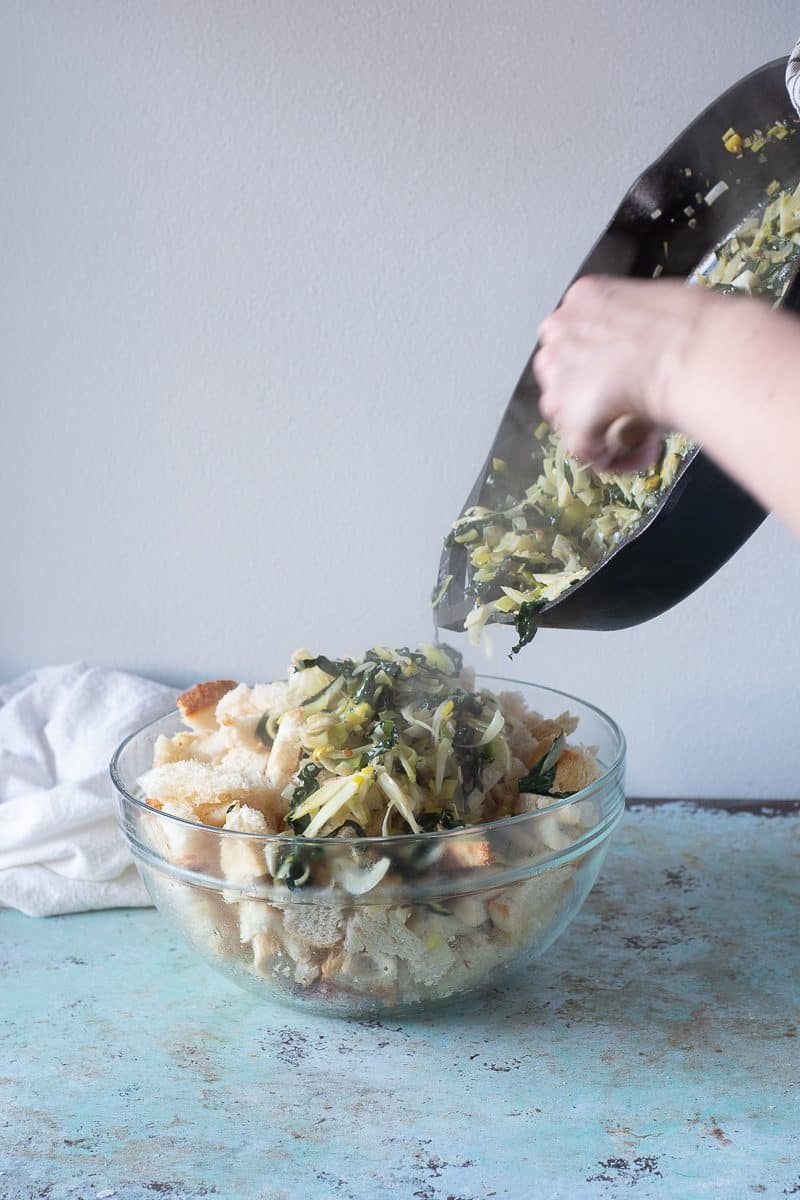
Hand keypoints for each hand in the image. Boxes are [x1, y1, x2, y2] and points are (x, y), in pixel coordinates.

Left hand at [533, 275, 704, 471]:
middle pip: (558, 375)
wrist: (699, 351)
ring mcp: (561, 374)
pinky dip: (611, 456)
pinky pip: (584, 446)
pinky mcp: (572, 414)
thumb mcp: (658, 306)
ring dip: (596, 426)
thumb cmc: (697, 327)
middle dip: (587, 396)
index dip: (594, 364)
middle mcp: (561, 331)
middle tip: (626, 405)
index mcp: (583, 297)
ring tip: (639, 429)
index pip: (571, 337)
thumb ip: (633, 329)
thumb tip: (640, 352)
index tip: (619, 376)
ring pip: (564, 413)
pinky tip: (642, 448)